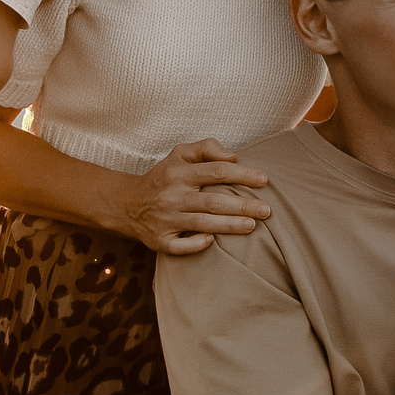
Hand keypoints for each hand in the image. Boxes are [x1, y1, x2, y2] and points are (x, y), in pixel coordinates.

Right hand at [119, 138, 271, 253]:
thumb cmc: (164, 177)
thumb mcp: (179, 154)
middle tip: (267, 210)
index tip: (264, 180)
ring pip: (202, 224)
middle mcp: (172, 196)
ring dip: (229, 225)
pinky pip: (181, 246)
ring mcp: (165, 220)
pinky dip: (197, 244)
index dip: (243, 175)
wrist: (127, 204)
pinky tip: (213, 241)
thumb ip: (206, 147)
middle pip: (213, 201)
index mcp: (179, 173)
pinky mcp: (160, 241)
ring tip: (253, 225)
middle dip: (242, 206)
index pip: (216, 171)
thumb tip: (233, 157)